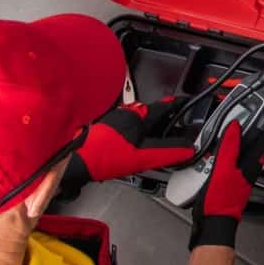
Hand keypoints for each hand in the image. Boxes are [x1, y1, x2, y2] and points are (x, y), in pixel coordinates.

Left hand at [69, 96, 195, 188]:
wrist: (75, 162)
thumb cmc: (105, 157)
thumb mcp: (142, 158)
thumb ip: (167, 152)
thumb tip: (188, 149)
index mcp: (138, 116)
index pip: (165, 106)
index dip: (178, 105)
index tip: (187, 102)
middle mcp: (126, 112)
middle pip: (151, 113)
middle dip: (162, 121)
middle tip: (171, 130)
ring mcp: (114, 117)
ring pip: (138, 119)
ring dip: (146, 127)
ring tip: (150, 142)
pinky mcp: (105, 125)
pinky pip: (126, 124)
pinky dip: (134, 132)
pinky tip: (130, 146)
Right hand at [188, 119, 263, 249]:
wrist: (214, 224)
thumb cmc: (220, 201)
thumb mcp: (222, 168)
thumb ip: (229, 147)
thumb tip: (235, 128)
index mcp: (248, 166)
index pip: (260, 142)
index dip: (260, 128)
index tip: (260, 117)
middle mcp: (247, 173)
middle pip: (253, 150)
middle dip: (251, 138)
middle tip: (248, 126)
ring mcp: (240, 181)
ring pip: (244, 160)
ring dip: (240, 149)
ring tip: (233, 140)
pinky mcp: (231, 188)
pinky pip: (233, 169)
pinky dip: (229, 161)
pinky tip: (220, 162)